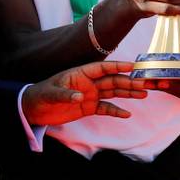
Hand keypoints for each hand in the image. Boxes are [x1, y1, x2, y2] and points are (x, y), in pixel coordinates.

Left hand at [21, 61, 144, 125]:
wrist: (34, 109)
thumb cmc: (40, 96)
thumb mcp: (50, 94)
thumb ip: (65, 94)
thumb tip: (80, 97)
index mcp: (79, 74)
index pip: (101, 68)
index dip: (117, 66)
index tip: (133, 66)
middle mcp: (87, 83)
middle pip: (111, 80)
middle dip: (128, 81)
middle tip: (144, 84)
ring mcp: (89, 95)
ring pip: (112, 92)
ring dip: (127, 93)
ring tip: (143, 94)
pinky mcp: (88, 108)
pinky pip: (106, 108)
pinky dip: (116, 111)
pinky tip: (127, 114)